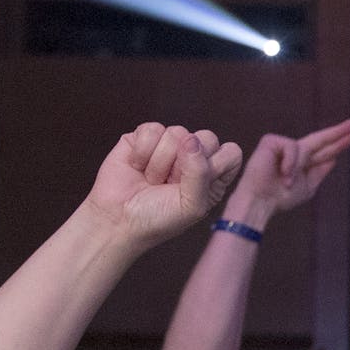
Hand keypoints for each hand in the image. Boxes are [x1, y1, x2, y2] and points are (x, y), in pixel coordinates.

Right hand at [78, 123, 242, 248]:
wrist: (118, 220)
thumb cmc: (158, 218)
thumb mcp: (192, 206)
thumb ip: (201, 173)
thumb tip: (190, 139)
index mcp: (213, 175)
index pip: (231, 153)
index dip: (215, 165)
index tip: (196, 186)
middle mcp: (194, 157)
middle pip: (207, 137)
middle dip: (185, 164)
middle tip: (169, 185)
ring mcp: (170, 145)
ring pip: (177, 132)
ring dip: (160, 163)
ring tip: (152, 180)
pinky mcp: (144, 136)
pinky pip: (152, 129)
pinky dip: (142, 153)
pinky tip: (137, 167)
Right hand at [223, 119, 349, 226]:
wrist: (261, 201)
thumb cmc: (281, 197)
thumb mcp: (307, 186)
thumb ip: (320, 171)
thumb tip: (333, 158)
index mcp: (302, 164)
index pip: (323, 152)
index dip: (337, 145)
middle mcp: (294, 153)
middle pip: (319, 140)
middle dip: (335, 133)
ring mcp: (282, 146)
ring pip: (304, 147)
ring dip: (297, 167)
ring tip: (286, 182)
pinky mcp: (270, 142)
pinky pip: (291, 147)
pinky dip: (289, 162)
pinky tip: (282, 173)